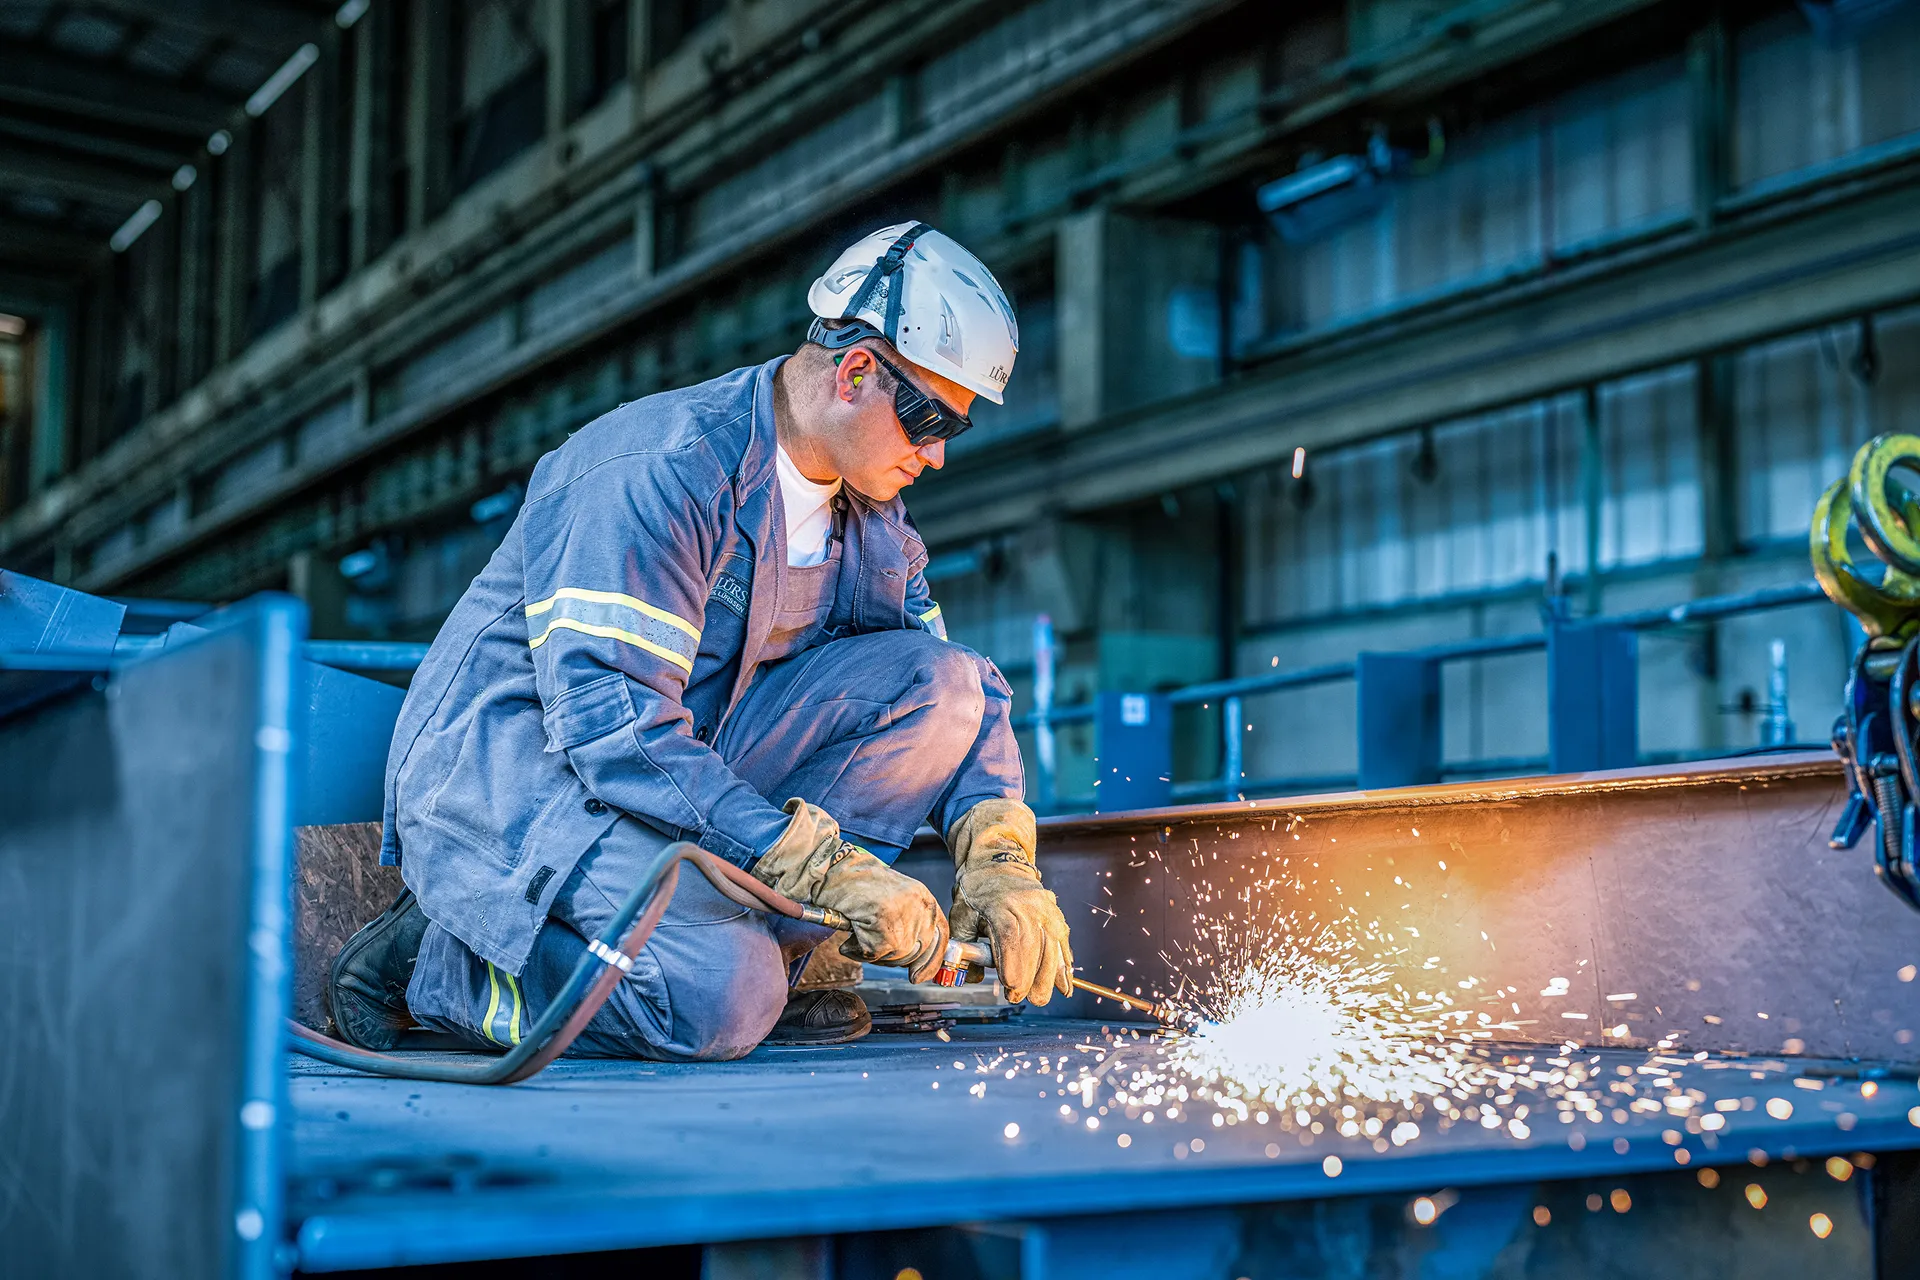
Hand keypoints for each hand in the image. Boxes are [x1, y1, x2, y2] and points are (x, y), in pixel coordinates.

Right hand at [752, 799, 948, 981]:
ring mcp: (903, 918)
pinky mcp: (884, 928)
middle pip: (917, 952)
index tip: (921, 975)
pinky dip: (857, 950)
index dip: (932, 960)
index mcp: (923, 897)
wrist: (832, 870)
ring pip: (894, 956)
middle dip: (894, 958)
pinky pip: (873, 955)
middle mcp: (919, 907)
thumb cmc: (856, 883)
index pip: (941, 935)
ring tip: (859, 932)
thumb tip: (915, 954)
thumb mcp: (895, 897)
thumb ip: (910, 921)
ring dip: (873, 952)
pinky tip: (850, 935)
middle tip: (874, 948)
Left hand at [947, 799, 1073, 1004]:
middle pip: (1035, 945)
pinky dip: (1065, 963)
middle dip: (1030, 977)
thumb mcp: (961, 914)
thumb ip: (964, 947)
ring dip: (1049, 975)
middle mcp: (1027, 906)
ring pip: (1052, 945)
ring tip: (1043, 997)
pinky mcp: (1054, 913)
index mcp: (1001, 905)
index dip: (1013, 964)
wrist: (998, 860)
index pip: (1011, 937)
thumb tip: (971, 978)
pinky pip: (1062, 941)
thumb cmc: (977, 890)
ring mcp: (1045, 909)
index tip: (1011, 986)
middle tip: (1023, 999)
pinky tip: (1065, 982)